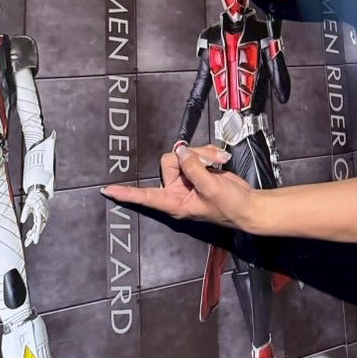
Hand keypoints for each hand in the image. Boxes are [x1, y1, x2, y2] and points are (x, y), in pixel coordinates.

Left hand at [20, 186, 48, 246]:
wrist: (40, 192)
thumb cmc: (34, 197)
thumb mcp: (28, 203)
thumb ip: (25, 212)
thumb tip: (22, 221)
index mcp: (40, 213)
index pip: (38, 226)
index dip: (36, 234)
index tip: (35, 241)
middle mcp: (43, 216)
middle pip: (38, 229)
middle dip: (33, 237)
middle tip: (27, 243)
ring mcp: (43, 217)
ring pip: (38, 228)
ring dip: (33, 234)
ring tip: (26, 239)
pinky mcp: (42, 217)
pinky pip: (38, 226)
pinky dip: (34, 230)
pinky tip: (29, 233)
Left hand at [102, 144, 258, 230]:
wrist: (249, 204)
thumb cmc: (230, 206)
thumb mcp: (211, 188)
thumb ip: (194, 169)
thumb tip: (181, 150)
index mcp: (175, 202)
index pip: (145, 196)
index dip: (127, 193)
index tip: (107, 191)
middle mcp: (178, 190)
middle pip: (170, 161)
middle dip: (192, 157)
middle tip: (211, 164)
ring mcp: (188, 178)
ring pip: (185, 154)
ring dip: (204, 154)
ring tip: (219, 163)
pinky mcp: (198, 170)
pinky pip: (196, 153)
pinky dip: (210, 153)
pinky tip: (221, 160)